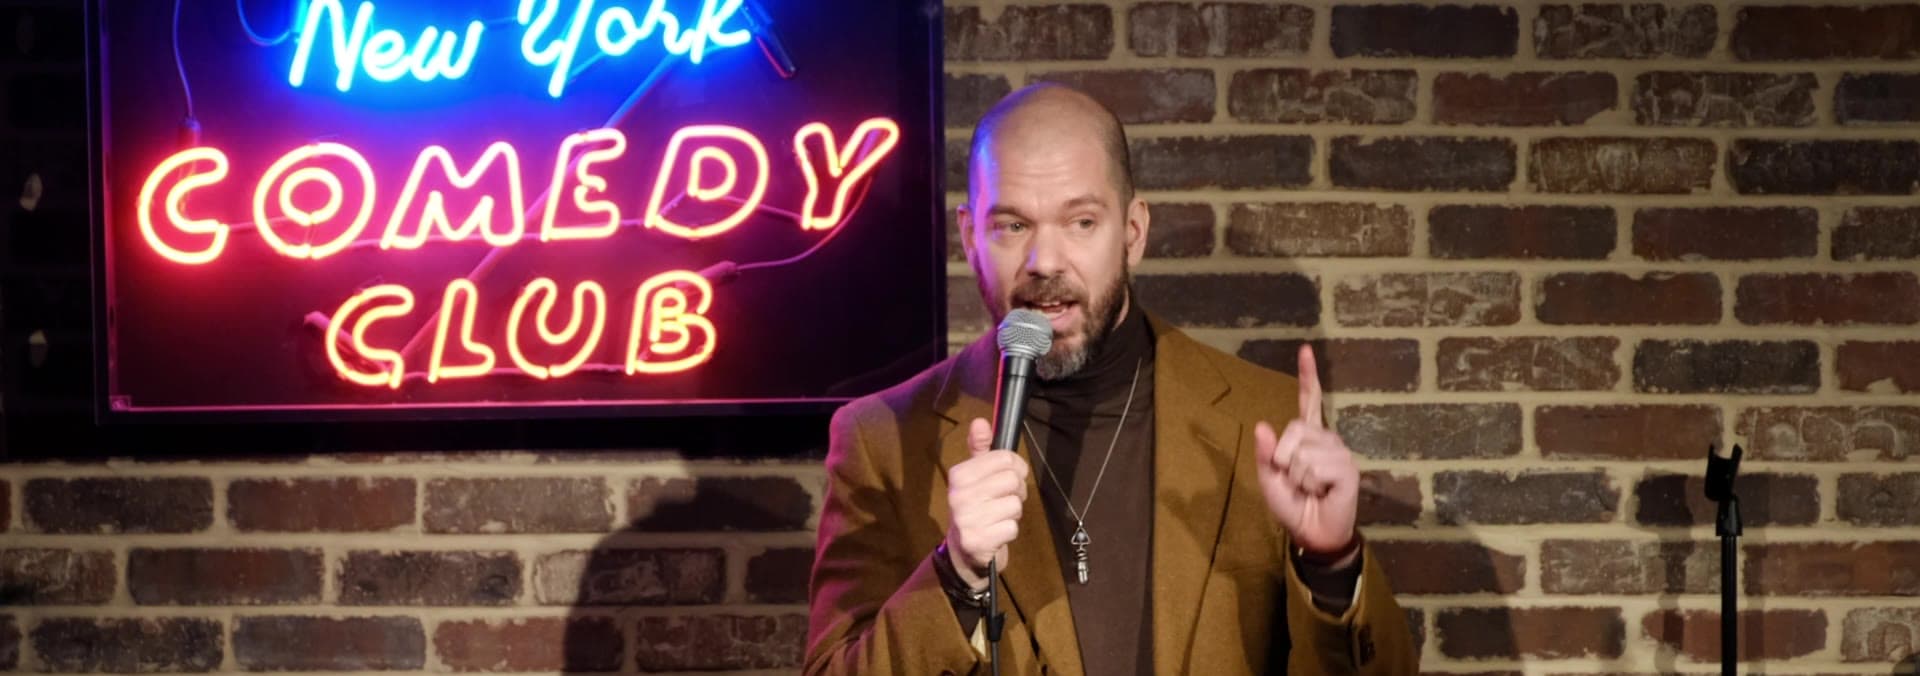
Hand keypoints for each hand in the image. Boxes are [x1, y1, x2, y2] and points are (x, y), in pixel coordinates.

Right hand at [944, 418, 1029, 590]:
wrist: (964, 552)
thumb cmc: (975, 507)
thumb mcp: (975, 476)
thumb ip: (980, 449)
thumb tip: (980, 422)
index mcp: (959, 475)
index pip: (1005, 458)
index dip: (1016, 467)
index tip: (1011, 477)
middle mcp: (959, 495)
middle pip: (1013, 480)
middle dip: (1017, 491)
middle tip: (1006, 499)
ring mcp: (967, 519)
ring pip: (1015, 505)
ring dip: (1013, 513)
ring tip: (999, 516)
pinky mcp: (977, 541)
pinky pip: (1012, 527)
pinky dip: (1009, 531)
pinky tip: (997, 532)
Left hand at [1255, 345, 1359, 560]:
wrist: (1312, 533)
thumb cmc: (1293, 505)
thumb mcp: (1270, 480)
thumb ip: (1265, 455)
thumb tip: (1262, 425)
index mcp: (1308, 437)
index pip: (1309, 400)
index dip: (1307, 375)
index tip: (1305, 350)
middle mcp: (1326, 438)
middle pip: (1293, 429)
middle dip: (1283, 459)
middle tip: (1296, 481)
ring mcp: (1339, 452)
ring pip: (1301, 452)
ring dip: (1297, 477)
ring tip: (1310, 488)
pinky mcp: (1348, 469)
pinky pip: (1315, 467)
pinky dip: (1310, 484)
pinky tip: (1323, 492)